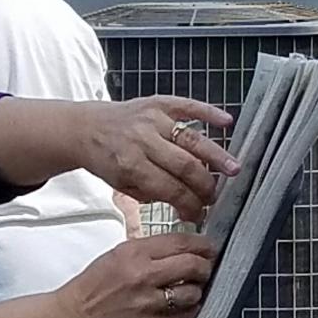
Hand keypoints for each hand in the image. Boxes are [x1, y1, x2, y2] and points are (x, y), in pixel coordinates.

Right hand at [52, 233, 216, 317]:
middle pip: (194, 266)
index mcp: (133, 254)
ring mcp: (148, 304)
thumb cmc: (92, 288)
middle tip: (203, 268)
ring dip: (196, 291)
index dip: (202, 244)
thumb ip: (149, 250)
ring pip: (193, 293)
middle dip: (204, 266)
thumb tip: (182, 248)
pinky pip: (185, 317)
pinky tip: (180, 306)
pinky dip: (188, 310)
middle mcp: (143, 277)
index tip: (207, 248)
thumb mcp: (117, 255)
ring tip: (188, 289)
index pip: (181, 242)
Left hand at [78, 96, 237, 222]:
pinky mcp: (157, 103)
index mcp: (130, 165)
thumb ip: (150, 193)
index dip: (189, 204)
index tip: (200, 214)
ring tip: (234, 170)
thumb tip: (184, 203)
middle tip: (215, 196)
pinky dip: (209, 112)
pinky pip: (188, 106)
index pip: (170, 189)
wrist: (84, 129)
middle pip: (185, 166)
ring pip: (192, 139)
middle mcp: (142, 141)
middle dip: (205, 185)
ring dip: (216, 156)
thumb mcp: (120, 185)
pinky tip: (227, 122)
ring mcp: (152, 119)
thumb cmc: (105, 158)